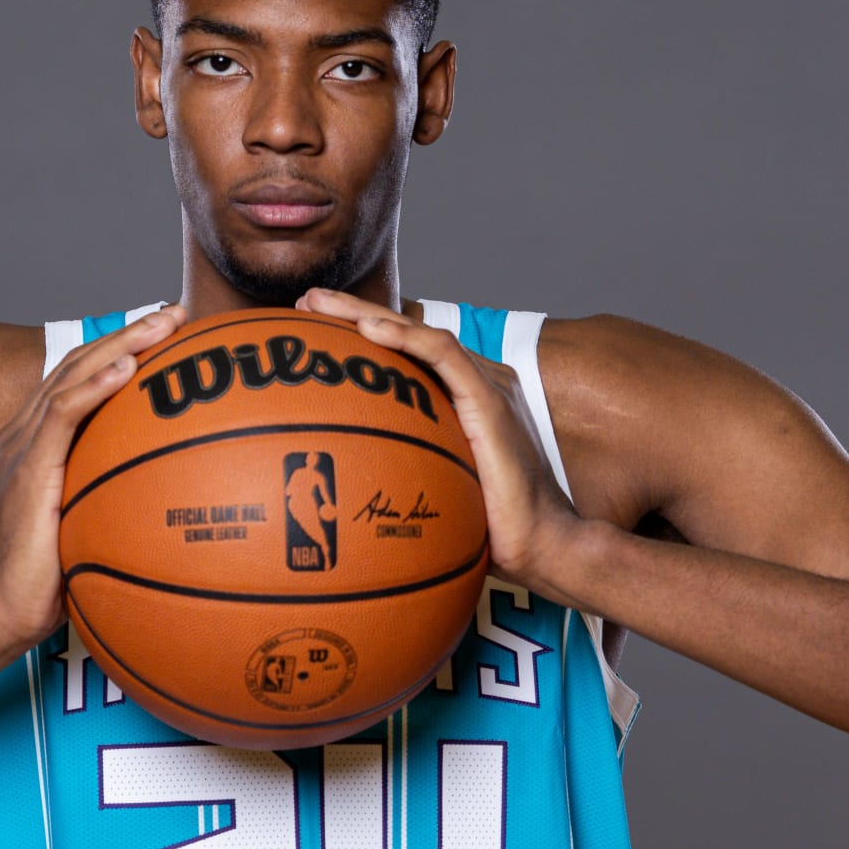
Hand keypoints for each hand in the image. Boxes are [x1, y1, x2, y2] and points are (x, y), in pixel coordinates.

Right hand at [0, 304, 187, 658]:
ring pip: (73, 376)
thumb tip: (167, 504)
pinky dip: (95, 386)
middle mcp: (24, 436)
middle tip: (175, 314)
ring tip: (164, 324)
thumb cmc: (43, 585)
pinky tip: (127, 368)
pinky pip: (63, 414)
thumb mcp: (85, 531)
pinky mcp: (27, 469)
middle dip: (129, 333)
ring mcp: (21, 448)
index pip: (79, 381)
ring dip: (122, 344)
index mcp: (34, 445)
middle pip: (79, 365)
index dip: (120, 350)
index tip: (166, 336)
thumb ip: (109, 504)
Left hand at [295, 289, 581, 591]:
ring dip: (366, 314)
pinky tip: (367, 328)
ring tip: (319, 303)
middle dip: (353, 313)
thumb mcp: (435, 495)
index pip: (406, 355)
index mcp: (464, 399)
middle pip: (407, 336)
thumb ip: (401, 476)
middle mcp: (476, 383)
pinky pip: (443, 355)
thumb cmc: (489, 531)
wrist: (543, 545)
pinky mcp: (491, 399)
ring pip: (419, 333)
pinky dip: (404, 337)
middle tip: (305, 302)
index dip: (359, 337)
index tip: (312, 332)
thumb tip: (342, 493)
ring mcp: (486, 387)